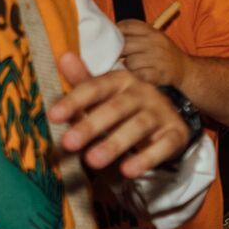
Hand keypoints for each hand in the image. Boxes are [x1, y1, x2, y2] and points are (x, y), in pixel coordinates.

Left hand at [47, 51, 192, 178]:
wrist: (167, 119)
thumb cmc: (124, 108)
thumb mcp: (103, 96)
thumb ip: (82, 82)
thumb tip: (63, 57)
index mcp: (121, 80)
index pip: (95, 87)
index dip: (74, 101)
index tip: (53, 116)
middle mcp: (143, 92)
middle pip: (116, 107)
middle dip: (91, 125)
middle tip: (68, 143)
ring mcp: (161, 112)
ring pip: (139, 126)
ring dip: (115, 143)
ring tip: (92, 161)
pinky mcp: (175, 133)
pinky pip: (163, 146)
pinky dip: (147, 159)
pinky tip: (128, 171)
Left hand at [116, 20, 189, 90]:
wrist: (185, 69)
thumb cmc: (164, 53)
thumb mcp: (154, 37)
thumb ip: (136, 35)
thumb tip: (111, 35)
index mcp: (153, 31)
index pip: (127, 26)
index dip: (116, 32)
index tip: (112, 40)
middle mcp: (155, 43)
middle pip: (124, 45)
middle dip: (118, 53)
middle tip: (117, 58)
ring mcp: (157, 58)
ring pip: (129, 62)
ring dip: (127, 67)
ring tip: (131, 68)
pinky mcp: (159, 74)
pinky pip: (138, 75)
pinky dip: (135, 76)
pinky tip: (137, 75)